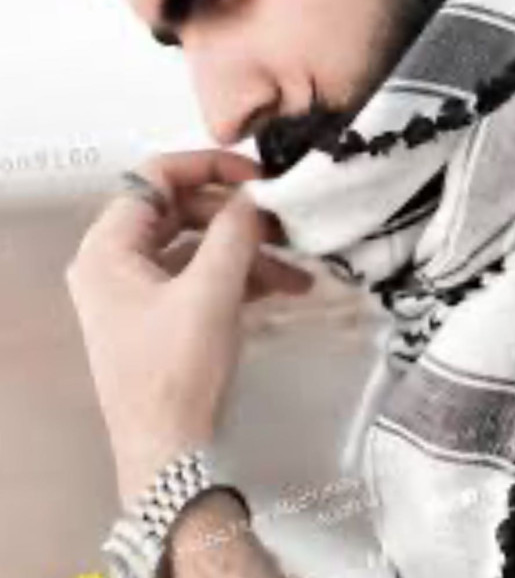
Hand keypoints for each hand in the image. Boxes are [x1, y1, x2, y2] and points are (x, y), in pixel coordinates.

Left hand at [64, 150, 313, 505]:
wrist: (171, 455)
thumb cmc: (177, 373)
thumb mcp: (210, 293)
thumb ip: (234, 231)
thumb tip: (255, 195)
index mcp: (108, 248)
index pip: (155, 178)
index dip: (209, 167)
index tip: (256, 176)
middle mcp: (116, 262)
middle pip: (181, 212)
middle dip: (237, 217)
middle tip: (283, 220)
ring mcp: (137, 290)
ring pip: (197, 247)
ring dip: (248, 252)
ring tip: (297, 266)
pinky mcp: (161, 314)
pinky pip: (200, 277)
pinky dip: (239, 277)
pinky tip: (283, 286)